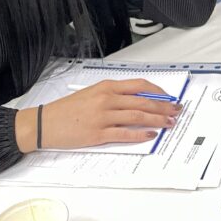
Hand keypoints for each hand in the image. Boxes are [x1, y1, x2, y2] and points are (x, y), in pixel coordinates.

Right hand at [14, 79, 181, 152]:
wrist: (44, 123)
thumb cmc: (67, 109)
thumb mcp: (92, 93)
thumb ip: (114, 94)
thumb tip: (139, 99)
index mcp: (106, 87)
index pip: (140, 85)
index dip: (158, 91)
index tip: (168, 97)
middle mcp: (107, 99)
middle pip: (143, 101)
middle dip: (164, 106)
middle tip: (176, 111)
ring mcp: (103, 117)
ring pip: (138, 116)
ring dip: (157, 120)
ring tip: (169, 123)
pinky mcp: (98, 134)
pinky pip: (124, 133)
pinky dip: (140, 134)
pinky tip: (151, 135)